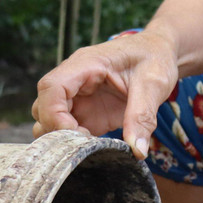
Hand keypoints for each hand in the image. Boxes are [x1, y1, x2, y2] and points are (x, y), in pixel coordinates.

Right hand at [30, 29, 178, 157]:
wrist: (159, 52)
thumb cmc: (154, 58)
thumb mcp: (154, 84)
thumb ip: (143, 116)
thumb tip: (137, 151)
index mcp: (85, 64)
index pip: (51, 88)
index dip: (54, 114)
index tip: (77, 135)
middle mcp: (75, 81)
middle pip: (43, 107)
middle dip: (57, 130)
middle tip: (86, 145)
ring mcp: (79, 98)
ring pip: (49, 120)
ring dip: (63, 138)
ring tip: (92, 148)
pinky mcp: (87, 113)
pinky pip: (68, 131)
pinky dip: (75, 143)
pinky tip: (96, 149)